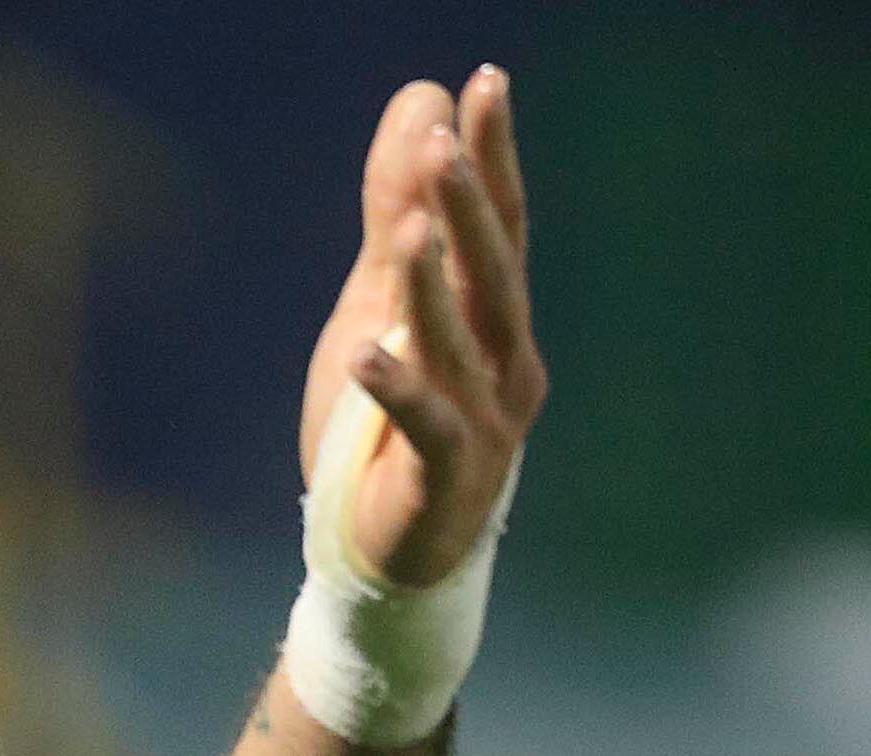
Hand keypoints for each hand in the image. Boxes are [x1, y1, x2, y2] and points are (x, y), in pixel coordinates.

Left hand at [299, 68, 546, 587]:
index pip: (499, 224)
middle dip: (470, 207)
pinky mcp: (444, 479)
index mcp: (494, 320)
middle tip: (446, 142)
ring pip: (458, 342)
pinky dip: (397, 388)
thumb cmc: (388, 428)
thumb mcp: (380, 309)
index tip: (485, 82)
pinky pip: (423, 426)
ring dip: (433, 284)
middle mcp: (504, 363)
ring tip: (411, 224)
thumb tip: (419, 106)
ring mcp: (484, 423)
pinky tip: (366, 352)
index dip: (493, 154)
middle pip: (491, 272)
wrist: (390, 558)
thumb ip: (395, 217)